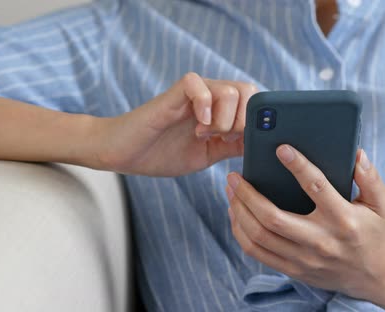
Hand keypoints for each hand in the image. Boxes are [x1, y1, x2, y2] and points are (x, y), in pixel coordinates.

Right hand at [94, 72, 257, 175]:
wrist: (124, 154)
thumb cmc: (161, 153)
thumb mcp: (207, 155)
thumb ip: (232, 146)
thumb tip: (259, 145)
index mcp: (220, 110)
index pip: (254, 101)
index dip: (257, 121)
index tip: (242, 144)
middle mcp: (210, 97)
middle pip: (248, 90)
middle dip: (243, 120)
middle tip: (223, 139)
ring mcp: (192, 94)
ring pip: (229, 90)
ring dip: (224, 119)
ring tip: (204, 135)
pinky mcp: (173, 94)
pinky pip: (197, 84)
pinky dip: (204, 105)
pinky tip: (197, 126)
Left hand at [225, 145, 384, 299]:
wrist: (374, 276)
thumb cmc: (374, 232)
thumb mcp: (381, 203)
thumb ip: (370, 177)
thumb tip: (357, 154)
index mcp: (343, 219)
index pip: (317, 187)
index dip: (298, 166)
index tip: (281, 148)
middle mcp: (321, 240)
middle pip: (273, 218)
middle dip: (247, 194)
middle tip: (234, 175)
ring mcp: (304, 259)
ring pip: (259, 236)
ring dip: (238, 211)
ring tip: (230, 191)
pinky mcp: (294, 269)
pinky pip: (257, 252)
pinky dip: (240, 232)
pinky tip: (236, 214)